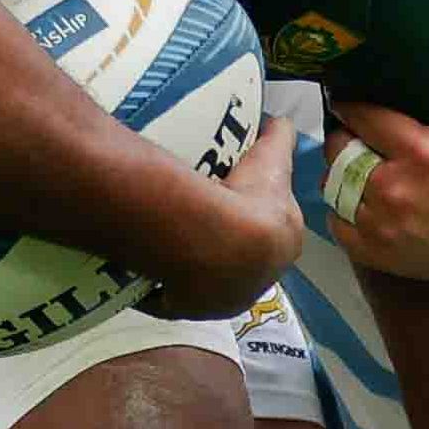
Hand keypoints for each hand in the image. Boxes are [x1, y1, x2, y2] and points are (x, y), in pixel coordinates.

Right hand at [149, 107, 303, 320]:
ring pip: (203, 285)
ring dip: (191, 271)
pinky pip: (168, 299)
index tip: (232, 210)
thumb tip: (281, 119)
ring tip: (169, 244)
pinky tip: (147, 269)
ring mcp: (217, 301)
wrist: (219, 244)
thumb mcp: (269, 160)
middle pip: (237, 265)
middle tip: (196, 225)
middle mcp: (253, 283)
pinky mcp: (184, 309)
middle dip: (223, 250)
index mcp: (280, 250)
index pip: (269, 239)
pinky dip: (160, 288)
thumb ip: (278, 139)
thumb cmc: (251, 199)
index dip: (253, 224)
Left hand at [320, 44, 428, 285]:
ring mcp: (384, 225)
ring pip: (334, 187)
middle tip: (356, 134)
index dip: (350, 105)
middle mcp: (395, 189)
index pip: (361, 117)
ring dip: (340, 173)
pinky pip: (337, 225)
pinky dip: (341, 210)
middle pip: (339, 151)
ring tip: (357, 164)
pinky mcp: (380, 253)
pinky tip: (360, 199)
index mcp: (421, 152)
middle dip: (344, 138)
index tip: (348, 101)